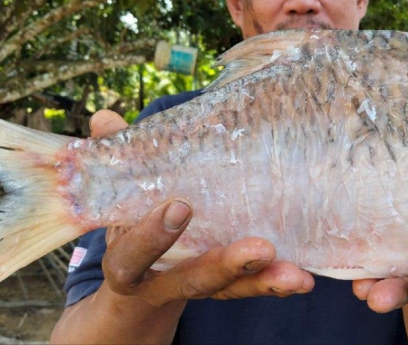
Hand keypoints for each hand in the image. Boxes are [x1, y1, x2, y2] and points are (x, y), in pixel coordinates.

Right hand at [90, 110, 314, 306]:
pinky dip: (275, 282)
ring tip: (296, 274)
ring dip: (263, 280)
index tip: (181, 208)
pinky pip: (252, 287)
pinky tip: (303, 276)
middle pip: (193, 279)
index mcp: (127, 260)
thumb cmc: (132, 224)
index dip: (152, 237)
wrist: (140, 282)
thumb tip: (104, 119)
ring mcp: (199, 286)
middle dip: (225, 266)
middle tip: (260, 248)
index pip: (132, 254)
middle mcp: (163, 280)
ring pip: (230, 289)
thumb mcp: (120, 195)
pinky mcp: (227, 286)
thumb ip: (116, 158)